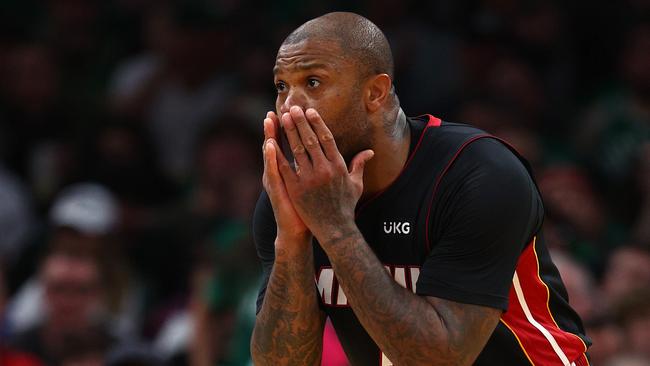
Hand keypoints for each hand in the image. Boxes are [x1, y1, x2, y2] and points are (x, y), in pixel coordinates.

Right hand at [262, 111, 310, 243]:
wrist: (296, 231)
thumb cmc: (306, 210)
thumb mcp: (310, 186)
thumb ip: (318, 169)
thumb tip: (327, 157)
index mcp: (289, 170)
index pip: (289, 144)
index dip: (289, 128)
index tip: (291, 112)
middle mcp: (280, 173)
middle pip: (278, 145)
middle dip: (278, 126)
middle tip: (276, 108)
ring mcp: (277, 180)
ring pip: (272, 154)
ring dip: (270, 136)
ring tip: (269, 119)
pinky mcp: (277, 190)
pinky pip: (274, 172)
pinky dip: (271, 158)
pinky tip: (270, 145)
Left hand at [274, 106, 373, 243]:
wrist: (335, 229)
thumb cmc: (346, 207)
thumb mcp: (356, 184)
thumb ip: (359, 165)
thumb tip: (369, 152)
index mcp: (338, 166)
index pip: (327, 138)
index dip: (317, 123)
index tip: (310, 111)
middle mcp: (324, 169)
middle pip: (311, 140)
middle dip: (301, 122)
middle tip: (293, 108)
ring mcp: (309, 179)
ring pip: (297, 149)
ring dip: (290, 131)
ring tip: (283, 117)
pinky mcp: (296, 188)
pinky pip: (285, 167)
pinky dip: (278, 153)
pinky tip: (271, 141)